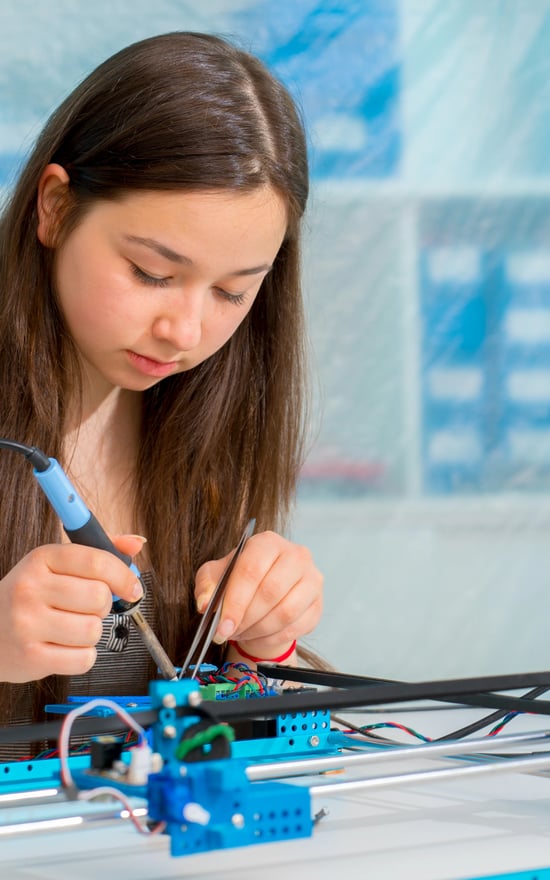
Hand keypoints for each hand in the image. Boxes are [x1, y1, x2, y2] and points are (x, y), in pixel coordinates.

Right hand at [0, 535, 144, 682]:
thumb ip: (97, 553)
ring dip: (91, 633)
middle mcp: (31, 588)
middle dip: (102, 607)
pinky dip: (81, 657)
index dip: (123, 576)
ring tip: (70, 630)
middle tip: (85, 609)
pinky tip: (63, 648)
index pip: (96, 561)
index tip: (131, 588)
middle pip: (99, 597)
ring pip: (93, 630)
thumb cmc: (28, 598)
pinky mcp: (30, 657)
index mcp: (41, 559)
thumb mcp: (54, 566)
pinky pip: (83, 659)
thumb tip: (136, 543)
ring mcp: (27, 623)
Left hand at [195, 530, 322, 662]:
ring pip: (286, 612)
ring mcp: (312, 579)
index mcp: (268, 542)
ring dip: (259, 630)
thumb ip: (206, 585)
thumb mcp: (216, 575)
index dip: (235, 602)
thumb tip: (204, 604)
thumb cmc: (240, 579)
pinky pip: (296, 627)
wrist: (266, 591)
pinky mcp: (318, 604)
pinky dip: (273, 638)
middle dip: (246, 618)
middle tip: (228, 633)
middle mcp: (296, 555)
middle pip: (271, 591)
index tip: (221, 626)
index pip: (251, 570)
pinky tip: (258, 637)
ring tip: (242, 634)